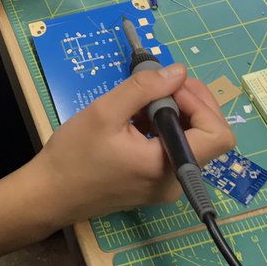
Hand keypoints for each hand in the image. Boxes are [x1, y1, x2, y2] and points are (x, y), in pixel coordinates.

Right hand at [25, 64, 234, 227]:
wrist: (49, 193)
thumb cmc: (74, 155)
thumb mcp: (105, 112)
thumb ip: (144, 88)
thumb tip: (178, 72)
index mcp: (167, 167)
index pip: (218, 135)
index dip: (201, 103)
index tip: (169, 86)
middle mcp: (176, 181)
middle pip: (209, 136)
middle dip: (190, 102)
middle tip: (159, 84)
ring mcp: (167, 186)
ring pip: (191, 141)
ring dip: (175, 113)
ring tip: (141, 102)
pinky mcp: (155, 184)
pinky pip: (174, 150)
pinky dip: (163, 128)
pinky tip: (136, 119)